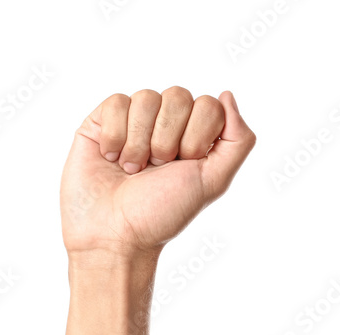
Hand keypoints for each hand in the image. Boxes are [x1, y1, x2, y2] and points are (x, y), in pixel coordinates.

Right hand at [60, 87, 255, 257]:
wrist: (115, 234)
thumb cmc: (161, 214)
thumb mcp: (213, 182)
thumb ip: (238, 140)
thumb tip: (227, 95)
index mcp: (192, 137)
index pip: (208, 105)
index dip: (195, 137)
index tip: (181, 166)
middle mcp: (163, 126)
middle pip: (178, 96)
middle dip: (167, 141)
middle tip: (155, 170)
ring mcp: (132, 123)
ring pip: (146, 97)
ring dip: (139, 143)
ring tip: (131, 169)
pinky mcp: (101, 124)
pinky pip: (116, 103)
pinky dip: (115, 136)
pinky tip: (111, 158)